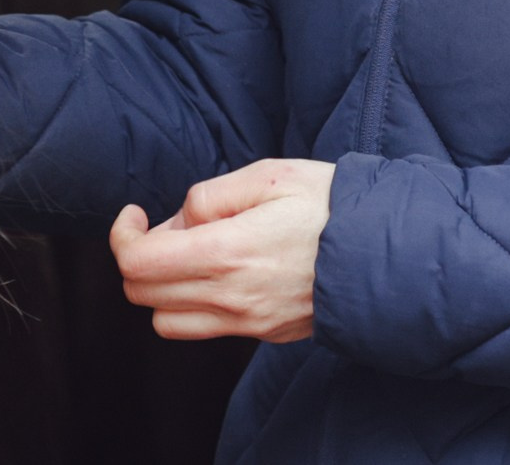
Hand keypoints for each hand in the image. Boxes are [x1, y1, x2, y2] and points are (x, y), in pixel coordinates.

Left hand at [109, 158, 333, 344]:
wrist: (386, 252)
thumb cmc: (330, 204)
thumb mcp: (268, 176)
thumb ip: (210, 196)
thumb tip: (179, 221)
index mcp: (227, 253)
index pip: (138, 263)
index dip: (123, 236)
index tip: (134, 215)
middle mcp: (231, 297)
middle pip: (143, 295)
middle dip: (139, 259)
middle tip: (166, 228)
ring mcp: (248, 323)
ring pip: (167, 322)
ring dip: (163, 289)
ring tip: (190, 253)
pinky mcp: (265, 334)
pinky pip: (206, 329)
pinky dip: (194, 304)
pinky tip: (220, 270)